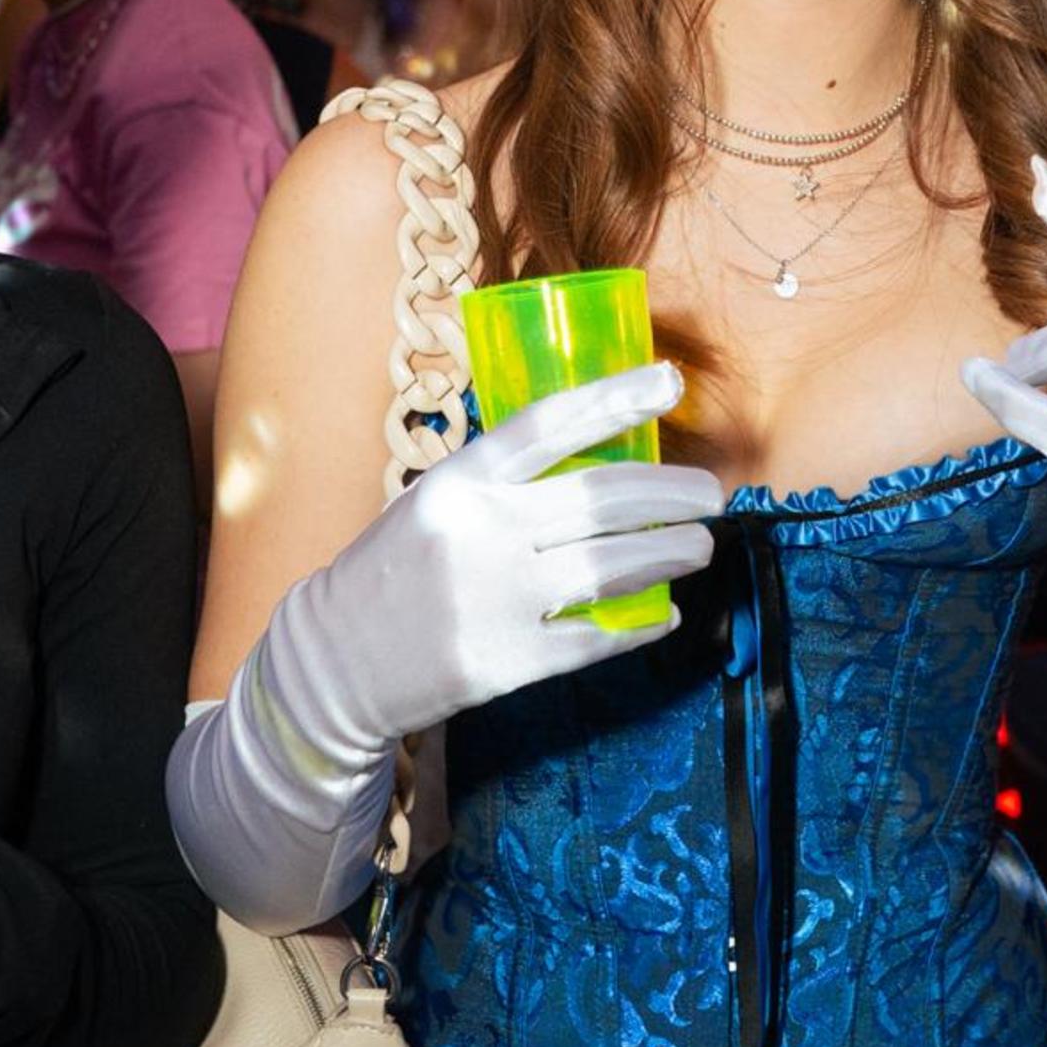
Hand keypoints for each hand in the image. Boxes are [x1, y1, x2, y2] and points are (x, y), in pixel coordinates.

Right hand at [316, 361, 722, 737]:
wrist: (334, 660)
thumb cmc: (396, 570)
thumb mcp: (435, 504)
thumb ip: (504, 484)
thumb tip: (603, 459)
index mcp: (458, 482)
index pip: (550, 423)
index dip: (616, 397)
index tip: (670, 383)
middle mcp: (480, 534)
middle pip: (601, 497)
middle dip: (673, 494)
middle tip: (712, 495)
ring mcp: (495, 601)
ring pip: (613, 566)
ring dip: (671, 552)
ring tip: (700, 546)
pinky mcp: (507, 663)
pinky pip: (597, 638)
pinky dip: (641, 625)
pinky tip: (664, 613)